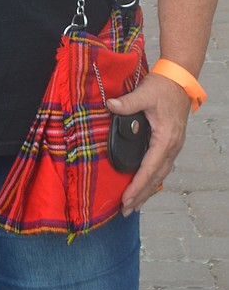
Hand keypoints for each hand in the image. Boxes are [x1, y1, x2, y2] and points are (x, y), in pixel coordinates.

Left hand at [107, 73, 190, 213]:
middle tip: (125, 210)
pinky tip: (145, 186)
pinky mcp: (170, 143)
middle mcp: (172, 147)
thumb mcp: (144, 93)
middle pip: (156, 178)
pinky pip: (161, 167)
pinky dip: (152, 180)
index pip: (150, 168)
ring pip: (160, 175)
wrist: (179, 79)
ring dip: (147, 191)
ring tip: (133, 205)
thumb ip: (127, 102)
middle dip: (141, 196)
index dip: (138, 185)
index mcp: (166, 138)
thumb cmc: (163, 87)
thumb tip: (110, 105)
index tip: (126, 199)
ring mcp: (173, 146)